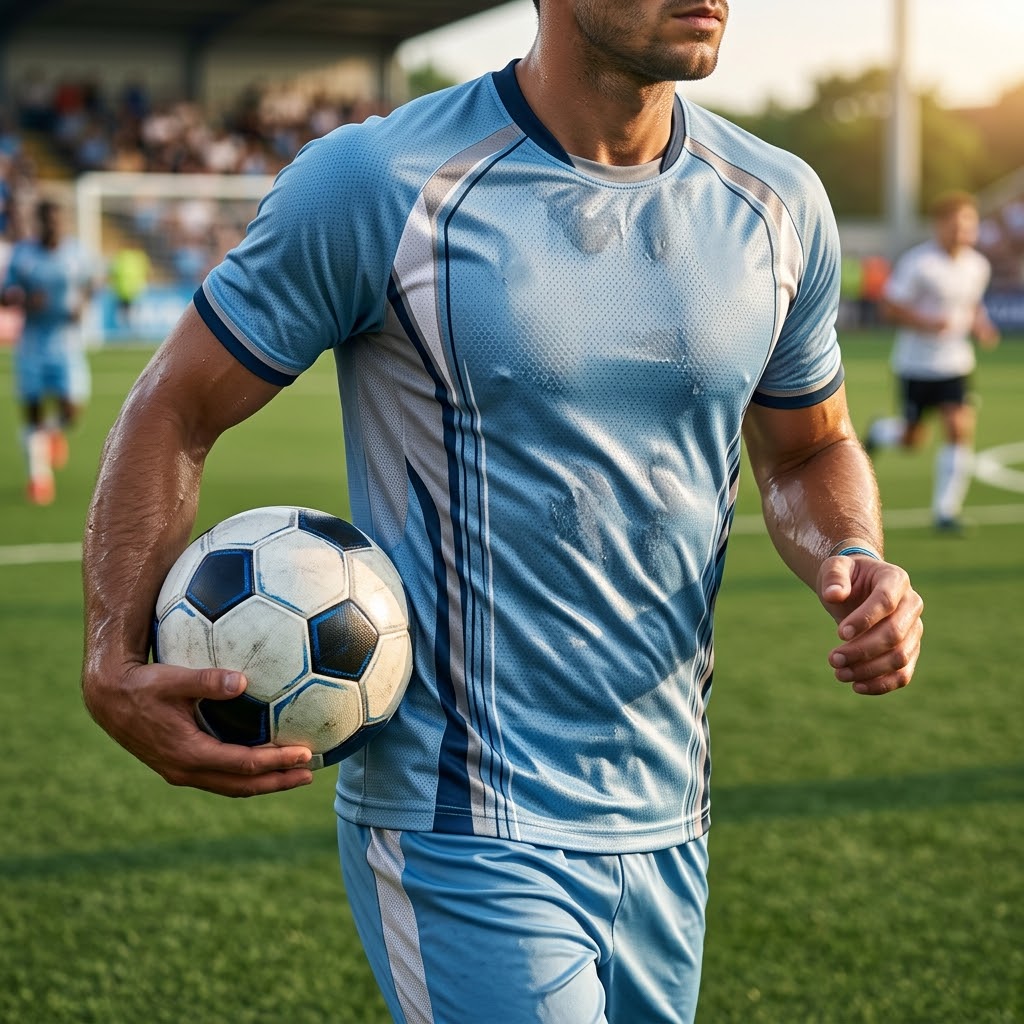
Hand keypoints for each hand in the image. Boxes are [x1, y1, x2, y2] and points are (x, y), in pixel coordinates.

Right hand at [82, 662, 313, 795]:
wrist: (108, 701)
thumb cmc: (142, 685)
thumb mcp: (172, 679)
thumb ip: (206, 680)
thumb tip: (242, 680)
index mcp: (189, 753)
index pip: (243, 764)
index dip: (276, 761)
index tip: (304, 754)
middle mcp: (187, 770)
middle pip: (242, 785)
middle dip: (277, 782)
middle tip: (309, 774)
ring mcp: (183, 772)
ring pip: (232, 786)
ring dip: (265, 782)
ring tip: (295, 775)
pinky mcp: (181, 766)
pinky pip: (221, 777)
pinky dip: (246, 775)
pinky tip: (264, 761)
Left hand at [817, 554, 923, 695]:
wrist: (857, 588)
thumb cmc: (847, 576)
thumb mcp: (835, 567)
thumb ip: (834, 577)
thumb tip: (833, 595)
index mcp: (896, 579)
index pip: (886, 601)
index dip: (864, 619)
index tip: (839, 634)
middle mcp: (912, 604)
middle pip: (895, 634)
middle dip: (862, 651)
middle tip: (832, 659)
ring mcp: (914, 629)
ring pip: (900, 657)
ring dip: (869, 670)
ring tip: (839, 673)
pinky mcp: (910, 650)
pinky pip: (903, 673)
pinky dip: (882, 684)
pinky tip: (857, 686)